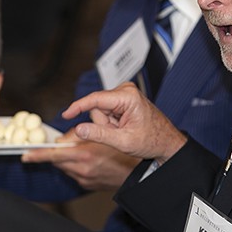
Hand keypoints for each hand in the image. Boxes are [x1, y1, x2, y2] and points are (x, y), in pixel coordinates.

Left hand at [22, 136, 139, 190]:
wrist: (137, 171)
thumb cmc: (123, 150)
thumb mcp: (101, 134)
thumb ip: (78, 134)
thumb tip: (62, 138)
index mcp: (84, 155)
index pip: (53, 155)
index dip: (37, 155)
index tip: (25, 156)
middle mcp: (82, 170)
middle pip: (57, 161)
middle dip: (56, 153)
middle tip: (60, 146)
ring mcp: (84, 179)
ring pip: (65, 167)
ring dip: (66, 159)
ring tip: (80, 151)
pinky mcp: (87, 185)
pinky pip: (74, 174)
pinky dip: (75, 166)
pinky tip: (87, 161)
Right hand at [62, 83, 185, 163]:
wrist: (165, 141)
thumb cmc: (151, 140)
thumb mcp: (123, 141)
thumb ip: (99, 135)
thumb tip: (79, 129)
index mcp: (127, 97)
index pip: (95, 99)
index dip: (78, 107)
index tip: (65, 114)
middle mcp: (125, 90)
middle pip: (97, 107)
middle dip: (103, 124)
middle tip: (118, 134)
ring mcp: (124, 94)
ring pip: (100, 111)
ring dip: (108, 125)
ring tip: (123, 131)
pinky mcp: (122, 99)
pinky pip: (106, 112)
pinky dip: (111, 123)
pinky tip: (123, 127)